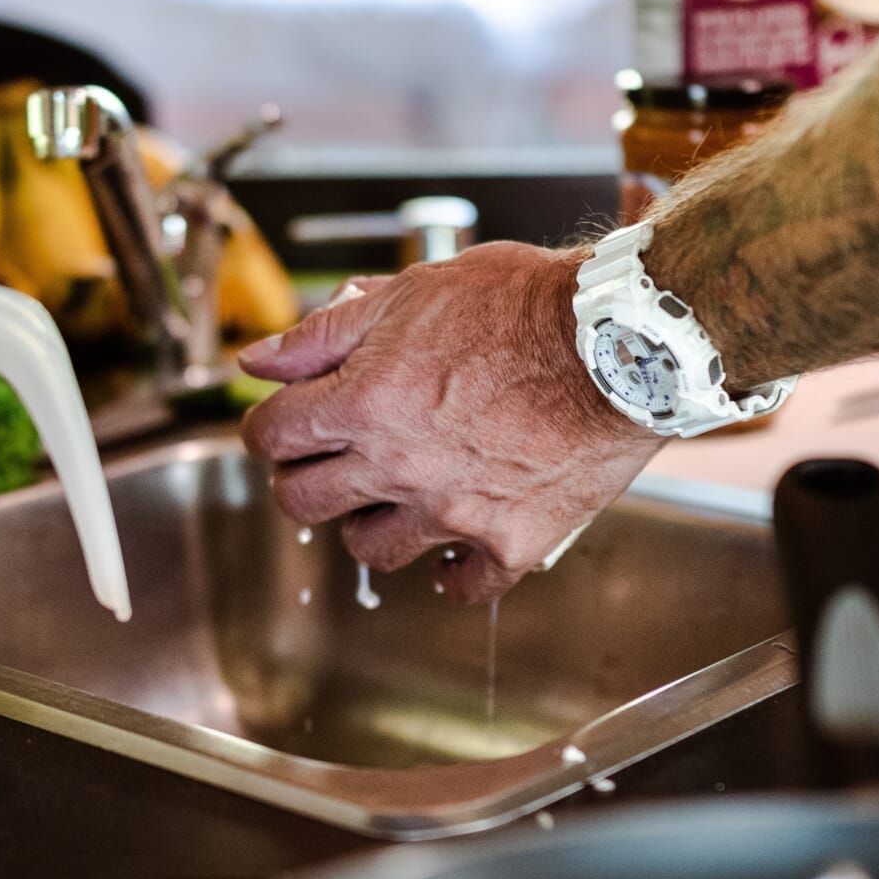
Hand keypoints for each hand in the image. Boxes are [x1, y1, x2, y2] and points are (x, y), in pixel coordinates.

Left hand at [239, 243, 659, 602]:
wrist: (619, 342)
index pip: (273, 436)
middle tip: (324, 465)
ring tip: (388, 502)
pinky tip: (454, 556)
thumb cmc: (524, 305)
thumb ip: (326, 333)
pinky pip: (464, 585)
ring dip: (367, 527)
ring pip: (371, 550)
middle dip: (301, 480)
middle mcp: (396, 465)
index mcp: (362, 401)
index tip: (285, 425)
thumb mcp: (412, 293)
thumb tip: (258, 359)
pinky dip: (453, 576)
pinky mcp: (508, 540)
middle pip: (303, 502)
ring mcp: (452, 510)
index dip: (270, 428)